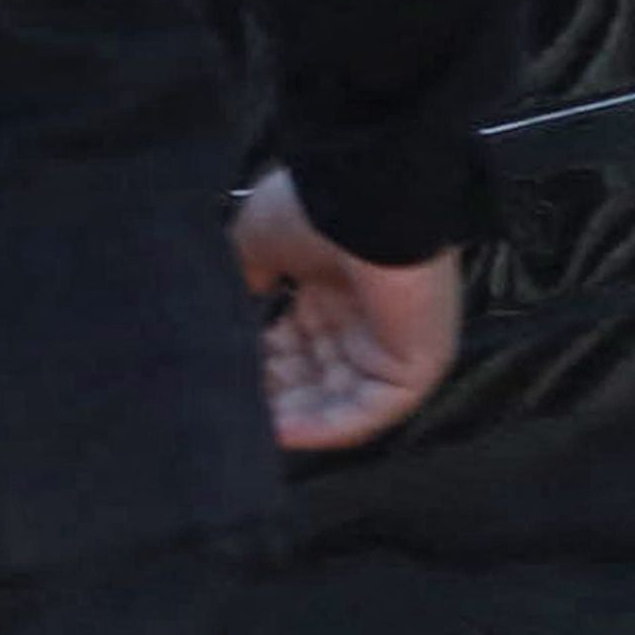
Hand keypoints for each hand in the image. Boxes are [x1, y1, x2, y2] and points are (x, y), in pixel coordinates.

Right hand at [239, 166, 462, 453]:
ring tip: (251, 429)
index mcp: (333, 288)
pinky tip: (284, 432)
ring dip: (296, 416)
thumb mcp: (257, 239)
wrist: (367, 201)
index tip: (221, 370)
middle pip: (316, 373)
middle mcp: (363, 320)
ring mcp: (391, 347)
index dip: (259, 358)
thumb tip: (226, 304)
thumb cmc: (312, 213)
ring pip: (339, 398)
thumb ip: (245, 276)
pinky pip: (369, 410)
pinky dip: (327, 425)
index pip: (296, 339)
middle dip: (274, 391)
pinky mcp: (412, 369)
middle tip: (232, 406)